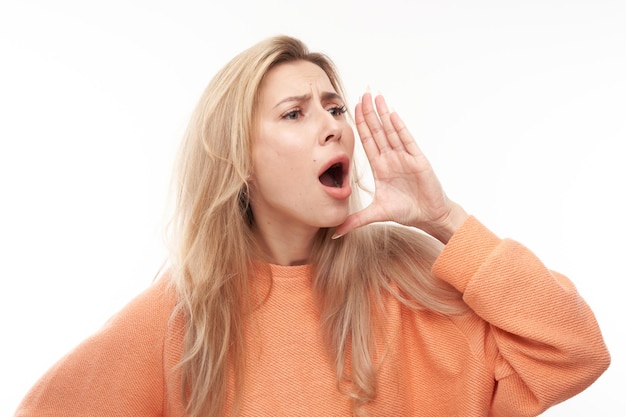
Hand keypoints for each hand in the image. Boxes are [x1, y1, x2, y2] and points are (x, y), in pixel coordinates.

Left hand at [333, 93, 467, 242]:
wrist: (429, 216)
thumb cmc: (406, 211)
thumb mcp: (376, 214)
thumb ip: (356, 220)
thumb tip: (335, 232)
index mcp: (380, 167)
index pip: (367, 142)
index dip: (361, 125)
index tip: (353, 109)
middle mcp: (391, 158)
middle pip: (377, 131)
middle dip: (369, 113)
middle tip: (362, 94)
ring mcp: (404, 157)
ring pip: (391, 131)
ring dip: (383, 114)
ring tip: (376, 97)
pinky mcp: (417, 159)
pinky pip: (406, 140)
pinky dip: (399, 127)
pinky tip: (391, 114)